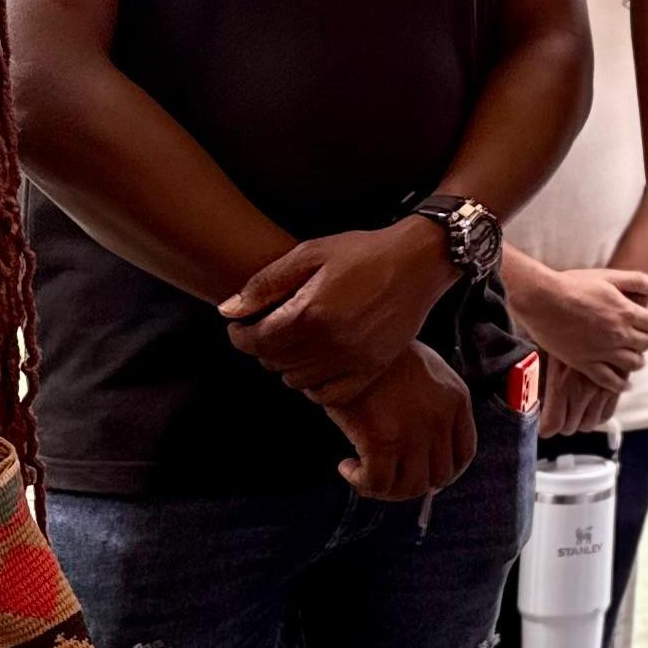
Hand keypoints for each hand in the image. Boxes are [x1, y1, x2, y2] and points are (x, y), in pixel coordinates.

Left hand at [225, 220, 455, 404]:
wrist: (418, 261)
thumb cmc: (364, 253)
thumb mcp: (309, 254)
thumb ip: (265, 284)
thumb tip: (229, 311)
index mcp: (310, 312)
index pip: (256, 341)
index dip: (239, 336)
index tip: (239, 327)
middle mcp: (330, 342)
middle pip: (274, 362)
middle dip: (262, 347)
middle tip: (268, 329)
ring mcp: (353, 359)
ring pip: (298, 381)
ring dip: (287, 366)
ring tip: (293, 343)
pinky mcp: (373, 368)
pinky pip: (331, 394)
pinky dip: (316, 386)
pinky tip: (317, 364)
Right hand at [325, 342, 478, 500]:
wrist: (351, 336)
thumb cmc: (381, 354)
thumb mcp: (426, 372)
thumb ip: (434, 405)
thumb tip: (423, 448)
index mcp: (457, 400)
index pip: (464, 453)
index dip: (445, 473)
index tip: (424, 476)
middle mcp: (441, 419)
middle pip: (438, 475)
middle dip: (411, 484)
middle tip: (385, 476)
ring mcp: (414, 432)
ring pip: (410, 486)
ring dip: (386, 489)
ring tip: (364, 473)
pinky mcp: (383, 440)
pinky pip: (377, 483)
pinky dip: (361, 483)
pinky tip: (346, 467)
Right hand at [512, 261, 647, 432]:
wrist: (541, 300)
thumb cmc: (573, 284)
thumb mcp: (608, 276)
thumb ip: (636, 280)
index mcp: (625, 312)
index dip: (647, 320)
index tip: (640, 320)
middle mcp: (618, 335)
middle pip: (645, 343)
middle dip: (642, 339)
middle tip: (635, 337)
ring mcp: (602, 352)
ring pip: (633, 364)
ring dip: (636, 360)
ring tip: (631, 357)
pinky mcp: (585, 364)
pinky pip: (609, 381)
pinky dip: (620, 385)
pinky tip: (624, 385)